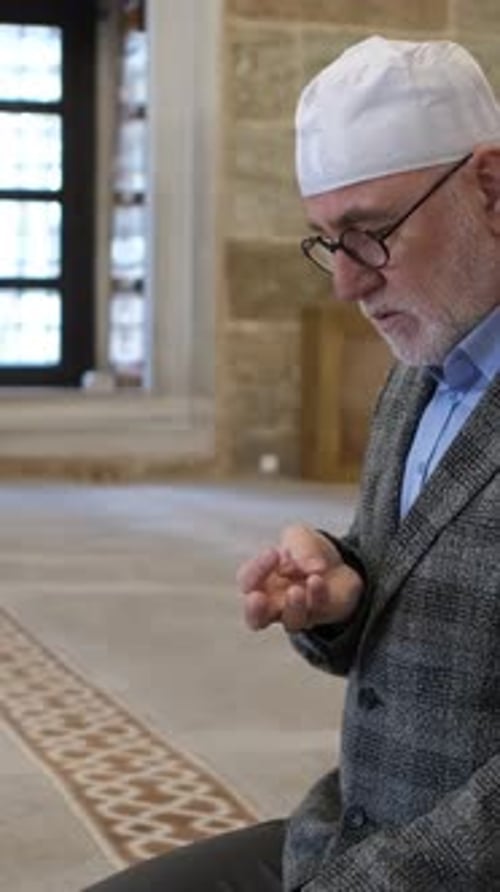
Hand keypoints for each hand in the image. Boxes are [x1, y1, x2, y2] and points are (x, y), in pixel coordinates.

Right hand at [237, 524, 363, 632]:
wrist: (335, 561)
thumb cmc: (305, 551)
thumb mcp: (298, 536)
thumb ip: (298, 546)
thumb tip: (302, 568)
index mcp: (260, 581)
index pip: (247, 581)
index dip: (256, 570)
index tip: (273, 553)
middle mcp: (274, 603)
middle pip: (255, 618)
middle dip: (254, 610)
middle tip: (257, 598)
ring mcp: (297, 613)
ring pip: (291, 621)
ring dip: (293, 606)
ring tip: (296, 590)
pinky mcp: (321, 615)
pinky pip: (317, 611)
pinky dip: (316, 596)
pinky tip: (317, 580)